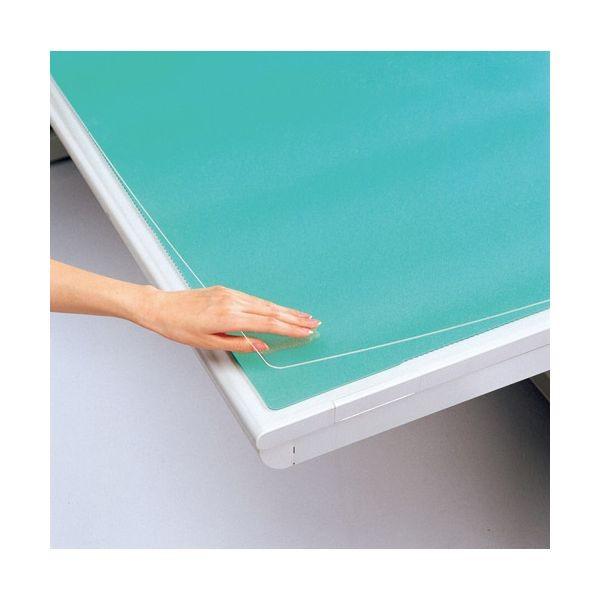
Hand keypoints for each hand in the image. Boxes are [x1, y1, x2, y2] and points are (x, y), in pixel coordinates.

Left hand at [138, 285, 319, 352]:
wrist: (160, 307)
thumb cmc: (180, 327)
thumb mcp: (208, 343)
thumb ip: (239, 344)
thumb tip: (262, 345)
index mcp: (229, 317)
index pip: (268, 324)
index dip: (290, 329)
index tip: (305, 332)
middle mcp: (233, 302)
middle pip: (271, 311)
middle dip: (295, 318)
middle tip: (314, 323)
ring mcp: (230, 294)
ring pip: (265, 303)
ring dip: (286, 310)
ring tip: (302, 316)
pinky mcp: (226, 290)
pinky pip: (254, 299)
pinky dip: (270, 305)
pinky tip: (278, 309)